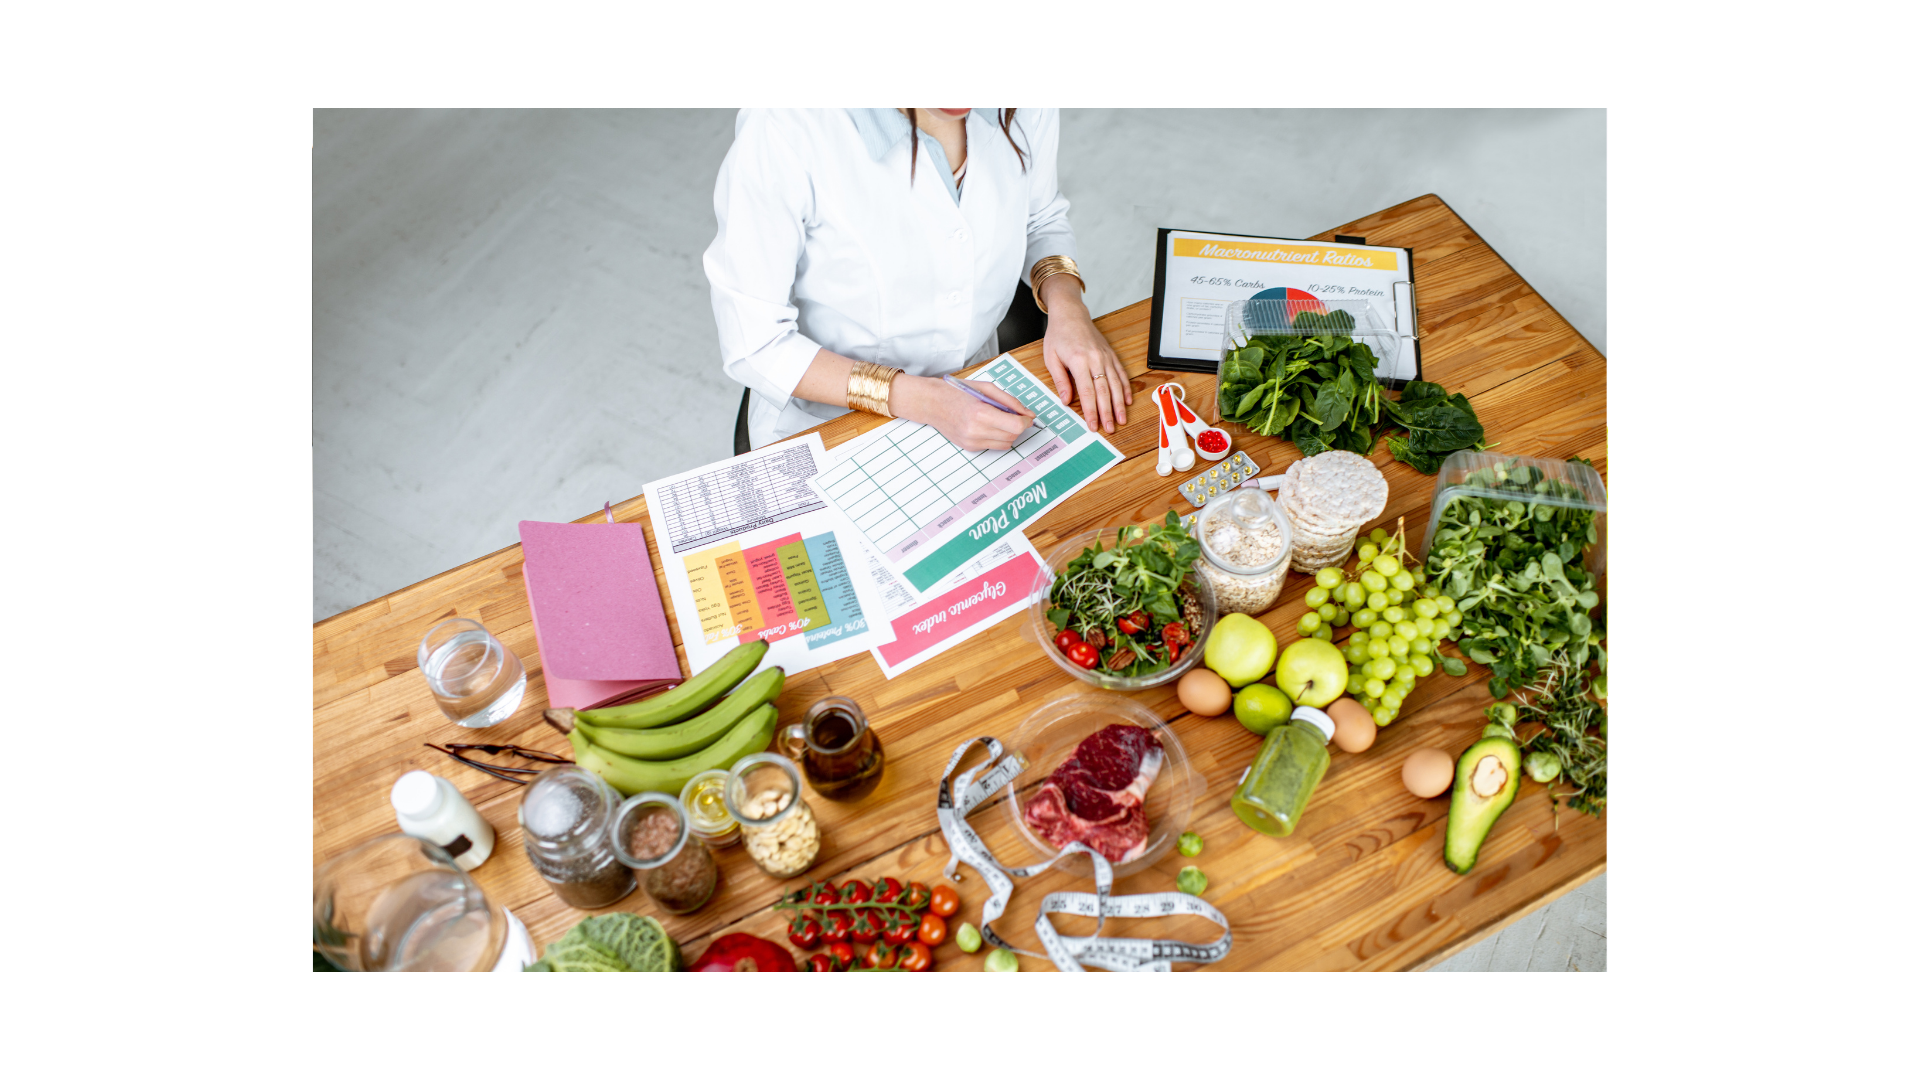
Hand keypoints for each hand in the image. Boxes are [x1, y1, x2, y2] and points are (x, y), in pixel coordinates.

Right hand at [891, 374, 1032, 450]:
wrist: (932, 403)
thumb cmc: (957, 392)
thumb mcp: (986, 388)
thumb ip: (1010, 401)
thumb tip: (1028, 414)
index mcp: (981, 413)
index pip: (1015, 426)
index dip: (1026, 422)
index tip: (1026, 416)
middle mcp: (976, 431)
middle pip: (1012, 436)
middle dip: (1018, 426)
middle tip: (1013, 414)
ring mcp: (972, 442)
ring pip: (1005, 444)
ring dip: (1009, 433)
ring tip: (999, 419)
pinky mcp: (969, 447)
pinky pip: (993, 446)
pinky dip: (997, 437)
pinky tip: (987, 425)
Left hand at [1039, 289, 1129, 433]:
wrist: (1071, 314)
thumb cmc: (1059, 335)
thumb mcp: (1051, 358)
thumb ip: (1060, 380)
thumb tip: (1066, 400)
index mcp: (1079, 361)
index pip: (1087, 392)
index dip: (1091, 411)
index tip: (1093, 425)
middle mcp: (1095, 359)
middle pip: (1104, 391)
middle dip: (1108, 412)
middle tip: (1110, 429)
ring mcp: (1106, 357)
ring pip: (1116, 384)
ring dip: (1119, 404)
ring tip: (1121, 420)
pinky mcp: (1111, 355)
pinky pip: (1121, 373)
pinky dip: (1125, 388)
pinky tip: (1127, 401)